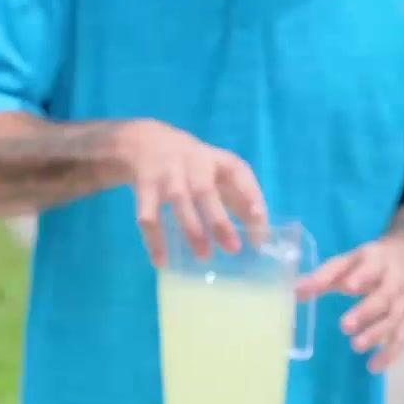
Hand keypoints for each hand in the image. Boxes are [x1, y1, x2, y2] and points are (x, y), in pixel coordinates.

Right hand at [115, 119, 267, 264]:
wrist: (144, 142)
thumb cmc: (193, 167)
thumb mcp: (217, 173)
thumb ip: (239, 199)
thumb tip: (259, 237)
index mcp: (217, 160)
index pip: (237, 172)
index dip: (249, 193)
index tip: (258, 217)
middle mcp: (193, 163)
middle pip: (205, 190)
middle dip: (219, 220)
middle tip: (233, 248)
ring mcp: (167, 174)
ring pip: (179, 201)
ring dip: (192, 229)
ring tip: (203, 256)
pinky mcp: (145, 187)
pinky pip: (148, 216)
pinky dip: (154, 240)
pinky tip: (161, 261)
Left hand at [295, 233, 403, 372]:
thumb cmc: (373, 262)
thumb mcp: (351, 260)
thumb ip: (325, 276)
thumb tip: (297, 291)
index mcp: (378, 262)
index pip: (370, 268)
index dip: (360, 277)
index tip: (347, 286)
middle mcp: (394, 283)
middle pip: (383, 298)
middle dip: (366, 312)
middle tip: (345, 325)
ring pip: (393, 320)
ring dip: (376, 334)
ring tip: (355, 346)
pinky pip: (402, 338)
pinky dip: (390, 354)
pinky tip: (373, 366)